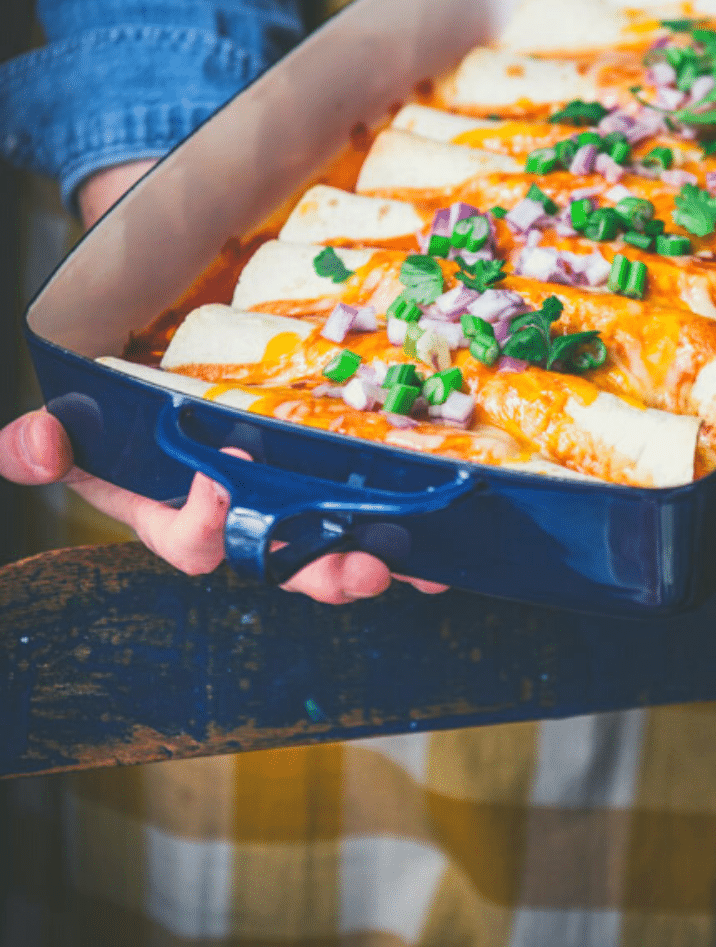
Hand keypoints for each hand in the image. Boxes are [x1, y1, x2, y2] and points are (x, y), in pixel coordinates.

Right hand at [0, 412, 443, 600]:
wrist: (173, 374)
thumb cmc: (125, 415)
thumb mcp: (76, 428)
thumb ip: (45, 443)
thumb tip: (29, 443)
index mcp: (176, 516)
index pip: (191, 542)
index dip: (209, 524)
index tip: (226, 483)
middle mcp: (240, 525)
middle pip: (283, 563)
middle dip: (321, 571)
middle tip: (359, 567)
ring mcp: (292, 510)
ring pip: (336, 549)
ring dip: (374, 560)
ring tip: (414, 564)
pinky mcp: (335, 486)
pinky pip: (372, 516)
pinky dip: (406, 530)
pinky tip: (443, 545)